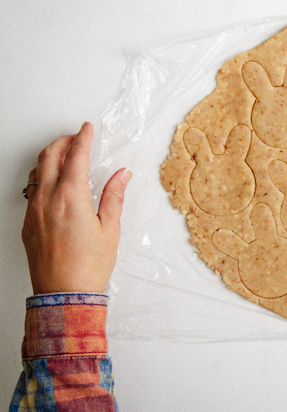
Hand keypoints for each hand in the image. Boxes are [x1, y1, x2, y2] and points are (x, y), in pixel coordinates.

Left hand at [22, 122, 131, 293]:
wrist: (64, 295)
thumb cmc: (88, 266)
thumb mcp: (110, 228)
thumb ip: (113, 196)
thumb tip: (121, 175)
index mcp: (70, 197)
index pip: (75, 156)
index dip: (82, 138)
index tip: (87, 129)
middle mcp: (47, 200)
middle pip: (49, 157)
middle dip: (62, 142)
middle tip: (75, 138)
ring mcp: (33, 212)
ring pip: (36, 172)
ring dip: (49, 158)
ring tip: (63, 156)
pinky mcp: (27, 224)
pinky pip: (31, 191)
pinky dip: (42, 178)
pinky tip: (53, 183)